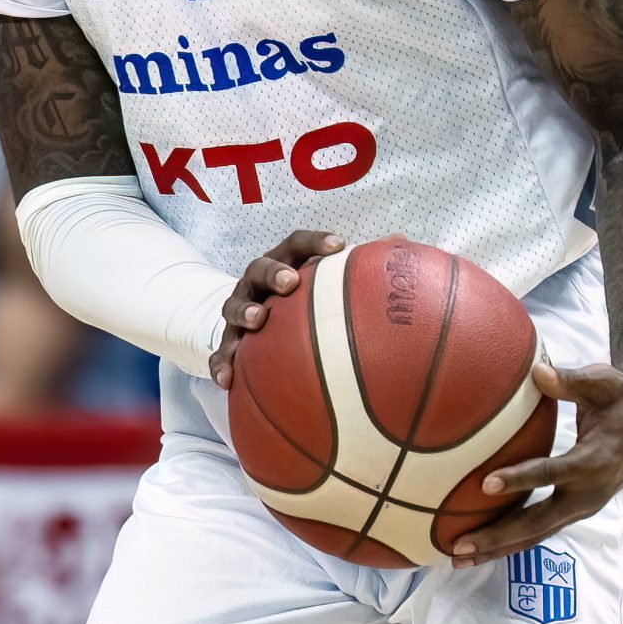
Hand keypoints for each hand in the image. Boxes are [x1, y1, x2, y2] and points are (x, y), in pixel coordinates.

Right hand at [209, 230, 345, 388]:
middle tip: (291, 282)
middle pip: (260, 268)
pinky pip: (220, 353)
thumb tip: (402, 244)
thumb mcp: (326, 282)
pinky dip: (221, 364)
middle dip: (275, 273)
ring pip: (234, 307)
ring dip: (245, 312)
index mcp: (286, 262)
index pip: (298, 243)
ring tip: (258, 323)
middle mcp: (258, 283)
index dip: (316, 242)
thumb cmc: (301, 299)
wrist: (254, 320)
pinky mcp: (228, 341)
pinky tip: (227, 381)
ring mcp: (240, 310)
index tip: (339, 246)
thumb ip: (359, 269)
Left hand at [449, 360, 622, 568]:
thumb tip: (537, 371)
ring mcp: (581, 507)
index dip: (519, 479)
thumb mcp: (603, 382)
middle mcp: (587, 494)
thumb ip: (570, 380)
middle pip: (537, 522)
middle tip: (458, 545)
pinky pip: (540, 530)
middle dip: (497, 536)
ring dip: (498, 548)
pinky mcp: (574, 510)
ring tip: (458, 558)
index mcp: (593, 461)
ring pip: (536, 534)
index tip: (484, 484)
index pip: (551, 473)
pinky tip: (480, 547)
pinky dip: (510, 541)